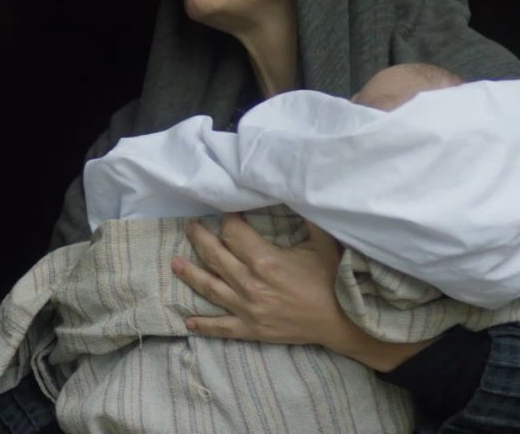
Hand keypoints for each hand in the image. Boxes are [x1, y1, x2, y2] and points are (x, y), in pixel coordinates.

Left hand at [171, 213, 348, 347]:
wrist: (344, 323)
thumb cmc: (333, 281)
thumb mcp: (322, 244)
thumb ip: (307, 217)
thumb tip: (295, 189)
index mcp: (265, 261)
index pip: (232, 234)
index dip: (227, 220)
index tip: (227, 214)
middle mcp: (250, 284)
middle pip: (215, 256)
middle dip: (200, 239)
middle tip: (190, 228)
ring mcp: (247, 309)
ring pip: (210, 288)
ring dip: (191, 274)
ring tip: (175, 263)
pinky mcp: (251, 329)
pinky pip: (222, 327)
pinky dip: (204, 324)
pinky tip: (188, 321)